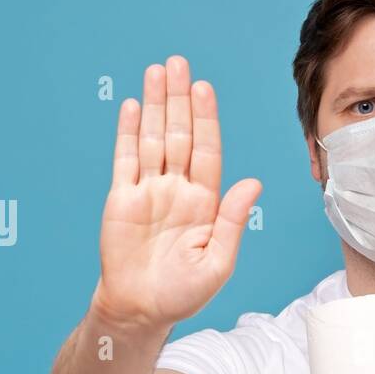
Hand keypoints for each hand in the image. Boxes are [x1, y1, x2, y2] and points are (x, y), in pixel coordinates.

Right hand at [92, 56, 261, 330]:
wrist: (140, 310)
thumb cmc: (182, 294)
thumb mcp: (218, 263)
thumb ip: (232, 221)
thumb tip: (253, 183)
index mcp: (205, 203)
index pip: (207, 151)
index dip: (206, 120)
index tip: (205, 89)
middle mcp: (177, 190)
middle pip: (180, 135)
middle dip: (180, 99)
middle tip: (180, 63)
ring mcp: (148, 191)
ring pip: (153, 139)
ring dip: (155, 105)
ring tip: (158, 71)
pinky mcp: (121, 198)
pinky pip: (125, 159)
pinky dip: (128, 132)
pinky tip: (133, 106)